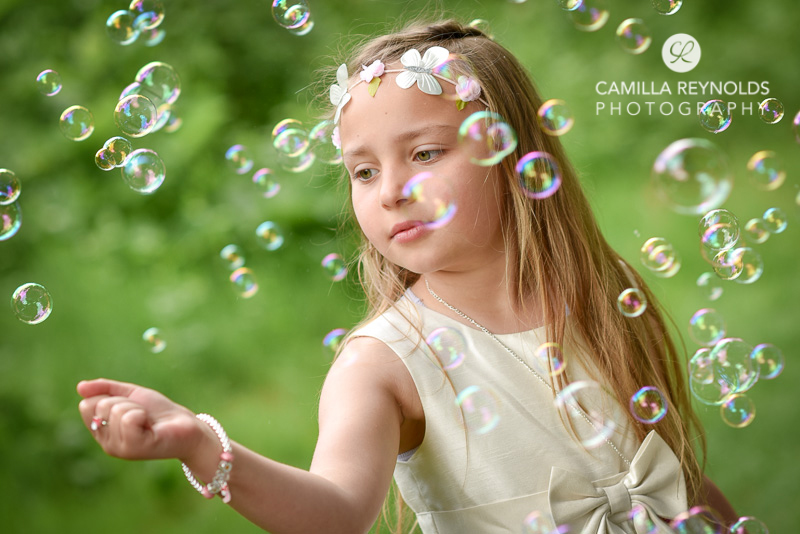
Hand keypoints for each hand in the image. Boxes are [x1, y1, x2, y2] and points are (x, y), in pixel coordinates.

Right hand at [77, 378, 203, 461]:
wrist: (187, 427)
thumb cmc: (159, 412)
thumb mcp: (131, 395)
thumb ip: (106, 389)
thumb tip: (80, 386)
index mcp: (102, 431)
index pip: (87, 404)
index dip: (110, 396)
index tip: (130, 405)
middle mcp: (106, 443)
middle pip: (99, 405)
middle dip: (125, 401)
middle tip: (143, 414)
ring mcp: (118, 448)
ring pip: (114, 410)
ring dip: (136, 408)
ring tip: (148, 421)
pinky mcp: (134, 448)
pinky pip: (128, 419)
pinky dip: (142, 414)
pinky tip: (151, 426)